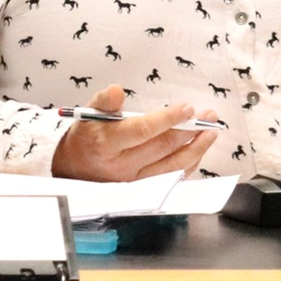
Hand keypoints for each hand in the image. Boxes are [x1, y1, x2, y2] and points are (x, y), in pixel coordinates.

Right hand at [51, 85, 217, 181]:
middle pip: (162, 148)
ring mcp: (132, 181)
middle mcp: (121, 165)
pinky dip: (188, 164)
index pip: (143, 130)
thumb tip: (116, 90)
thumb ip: (104, 101)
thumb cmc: (85, 137)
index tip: (188, 108)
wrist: (69, 168)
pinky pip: (169, 178)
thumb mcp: (88, 114)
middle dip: (190, 130)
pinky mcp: (140, 190)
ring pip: (171, 167)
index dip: (168, 119)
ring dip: (195, 149)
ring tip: (211, 132)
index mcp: (107, 143)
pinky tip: (198, 150)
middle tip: (208, 115)